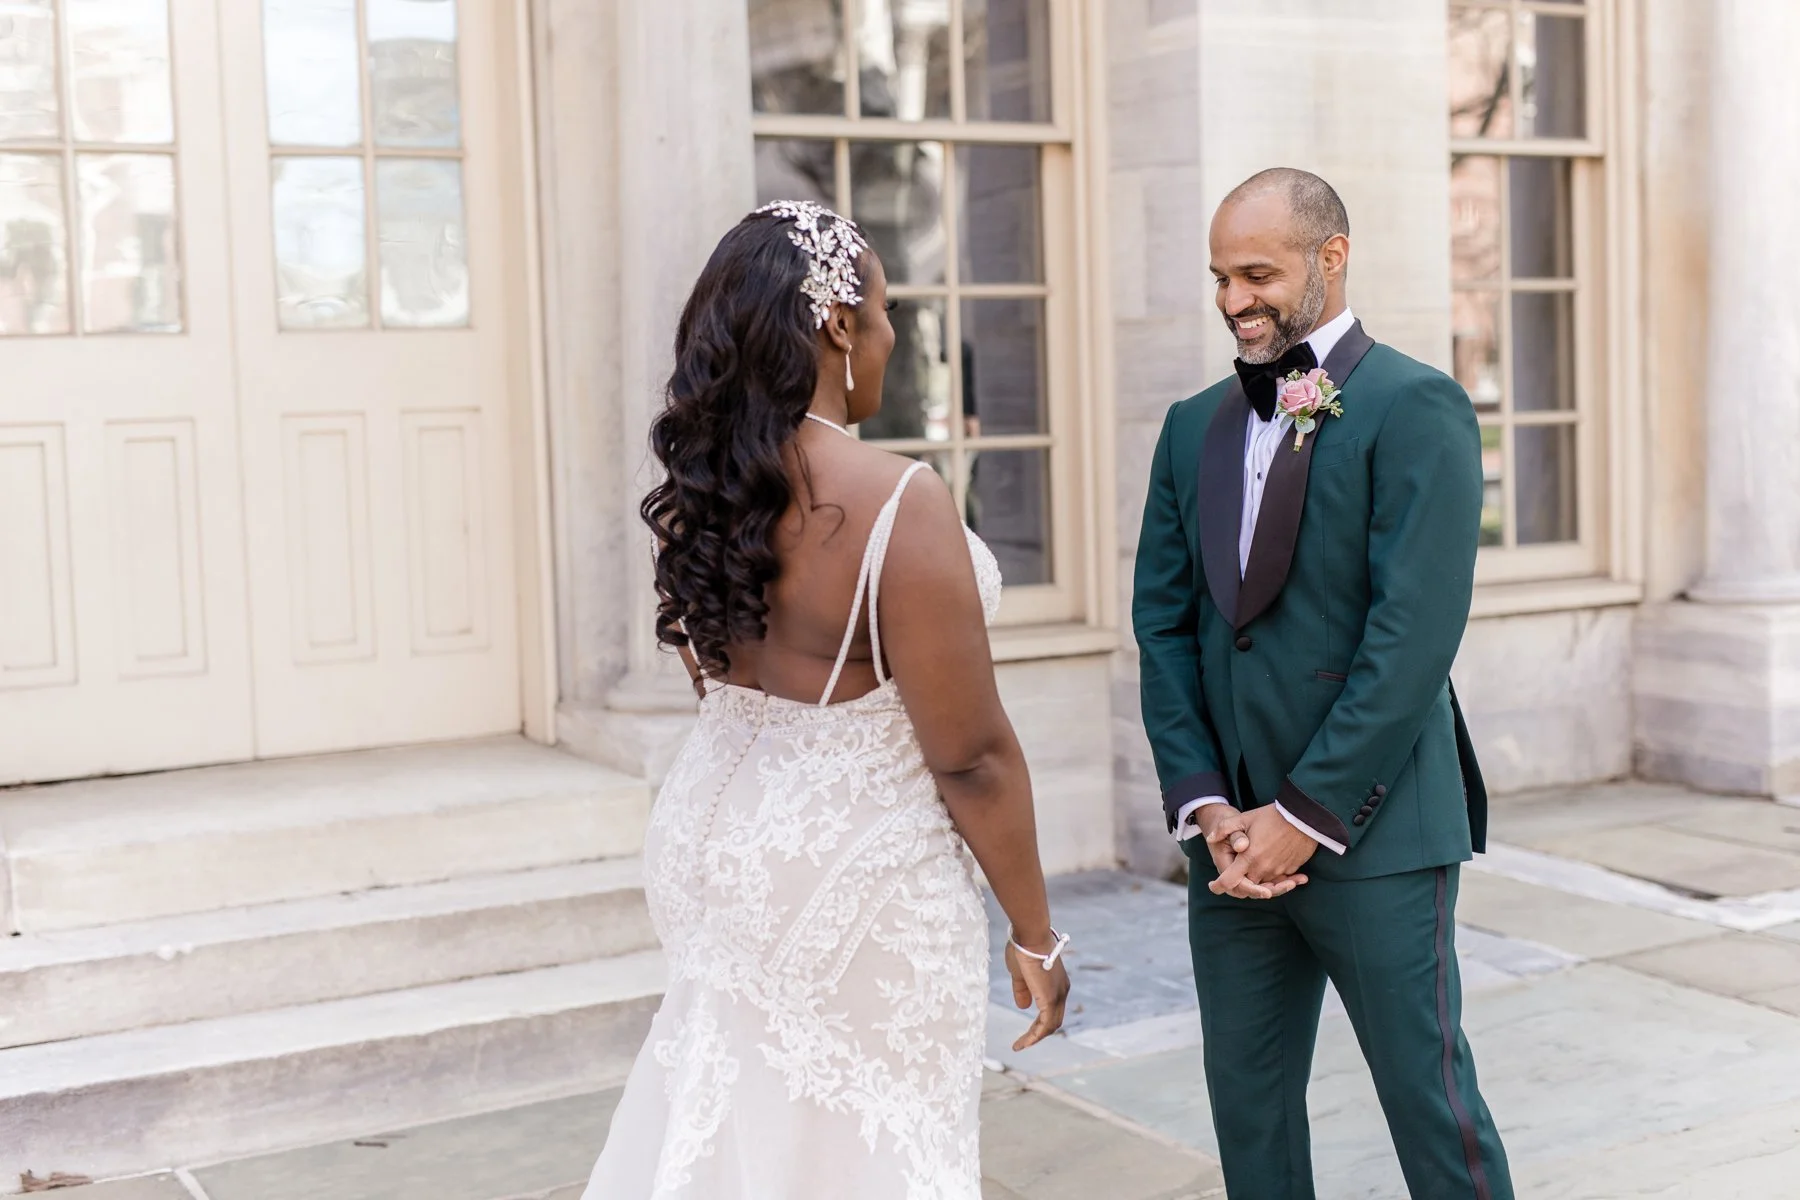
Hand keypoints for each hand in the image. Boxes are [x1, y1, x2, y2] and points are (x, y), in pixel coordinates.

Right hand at [1005, 935, 1070, 1051]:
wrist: (1030, 935)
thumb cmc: (1024, 949)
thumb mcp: (1020, 973)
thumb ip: (1022, 990)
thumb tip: (1023, 1007)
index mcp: (1056, 984)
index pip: (1051, 1009)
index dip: (1040, 1021)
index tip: (1027, 1029)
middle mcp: (1062, 991)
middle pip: (1053, 1020)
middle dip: (1038, 1032)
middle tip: (1024, 1041)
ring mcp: (1058, 996)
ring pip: (1050, 1025)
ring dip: (1035, 1037)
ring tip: (1020, 1045)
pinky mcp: (1050, 1000)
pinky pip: (1044, 1026)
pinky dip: (1034, 1037)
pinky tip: (1022, 1043)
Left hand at [1208, 804, 1314, 898]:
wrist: (1304, 817)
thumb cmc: (1272, 816)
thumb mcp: (1244, 818)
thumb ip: (1224, 829)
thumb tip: (1210, 838)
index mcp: (1249, 858)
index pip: (1229, 881)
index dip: (1218, 886)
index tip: (1213, 886)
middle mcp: (1263, 869)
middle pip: (1247, 885)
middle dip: (1240, 881)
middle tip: (1236, 872)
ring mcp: (1279, 870)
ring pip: (1263, 883)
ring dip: (1258, 879)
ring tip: (1255, 865)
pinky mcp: (1291, 869)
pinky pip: (1279, 878)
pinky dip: (1274, 876)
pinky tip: (1271, 862)